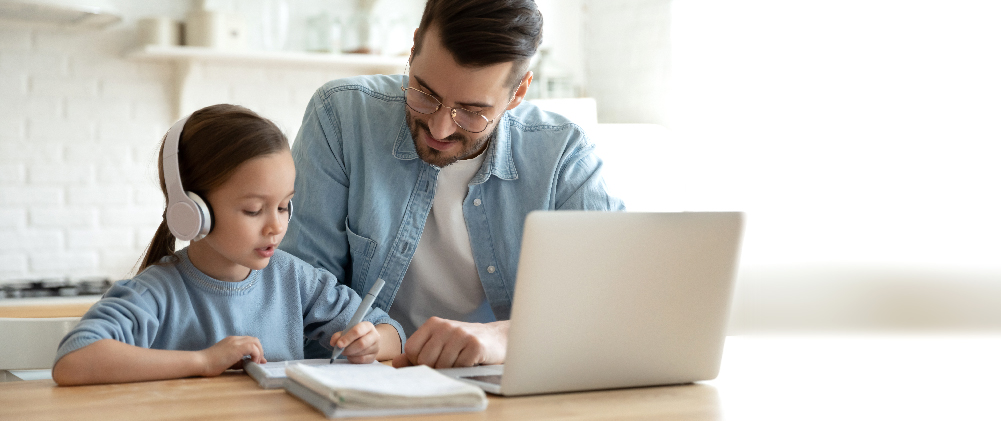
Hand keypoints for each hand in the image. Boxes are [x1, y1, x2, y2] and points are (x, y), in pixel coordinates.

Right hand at [196, 336, 265, 376]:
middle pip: (254, 340)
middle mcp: (235, 339)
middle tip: (258, 362)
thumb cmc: (210, 364)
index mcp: (231, 341)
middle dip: (259, 350)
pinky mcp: (237, 347)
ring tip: (256, 363)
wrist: (201, 362)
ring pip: (255, 341)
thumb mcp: (227, 362)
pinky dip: (256, 355)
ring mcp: (236, 342)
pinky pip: (253, 348)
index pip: (248, 341)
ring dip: (259, 352)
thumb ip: (238, 362)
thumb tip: (249, 364)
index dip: (256, 350)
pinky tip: (252, 363)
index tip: (258, 360)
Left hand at [330, 321, 380, 363]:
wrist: (368, 341)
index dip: (347, 338)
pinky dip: (353, 359)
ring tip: (346, 352)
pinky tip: (350, 356)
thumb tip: (334, 343)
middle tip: (341, 350)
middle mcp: (374, 335)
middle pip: (362, 343)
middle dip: (348, 348)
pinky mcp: (374, 356)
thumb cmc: (355, 336)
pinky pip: (362, 360)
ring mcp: (376, 347)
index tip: (339, 344)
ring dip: (350, 354)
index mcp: (367, 326)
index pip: (358, 331)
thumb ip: (339, 335)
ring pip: (361, 353)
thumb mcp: (347, 332)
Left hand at [392, 318, 507, 367]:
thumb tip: (396, 363)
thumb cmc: (464, 343)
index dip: (419, 362)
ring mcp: (461, 334)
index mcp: (433, 323)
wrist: (496, 339)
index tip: (433, 361)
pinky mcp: (475, 345)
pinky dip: (463, 369)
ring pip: (442, 365)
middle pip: (425, 360)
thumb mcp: (439, 343)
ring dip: (451, 369)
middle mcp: (446, 326)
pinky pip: (459, 367)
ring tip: (460, 361)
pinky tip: (470, 361)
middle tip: (448, 363)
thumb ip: (417, 352)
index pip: (412, 350)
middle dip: (435, 368)